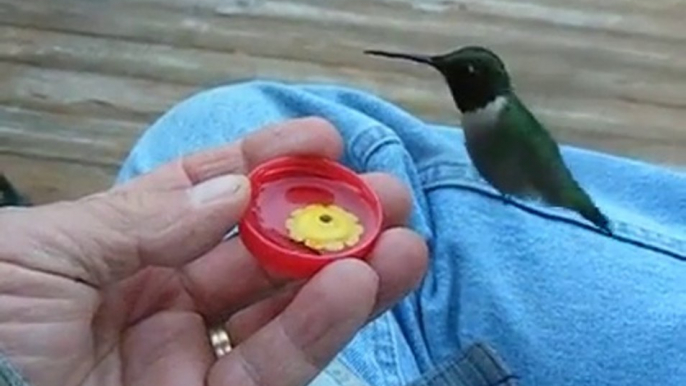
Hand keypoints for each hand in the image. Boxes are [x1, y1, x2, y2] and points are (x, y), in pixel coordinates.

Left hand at [0, 118, 427, 385]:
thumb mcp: (41, 256)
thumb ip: (142, 221)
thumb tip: (232, 189)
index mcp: (118, 254)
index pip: (207, 199)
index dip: (264, 166)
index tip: (320, 141)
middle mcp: (162, 304)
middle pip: (261, 255)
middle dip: (326, 221)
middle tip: (383, 195)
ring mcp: (188, 361)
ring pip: (283, 314)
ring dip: (347, 273)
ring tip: (400, 240)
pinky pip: (274, 368)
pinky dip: (320, 328)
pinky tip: (358, 284)